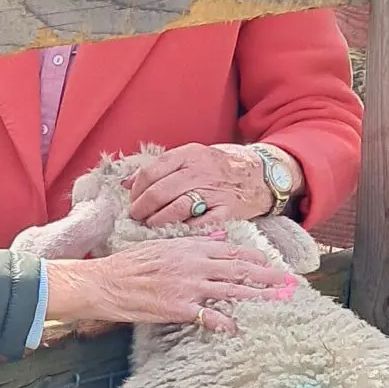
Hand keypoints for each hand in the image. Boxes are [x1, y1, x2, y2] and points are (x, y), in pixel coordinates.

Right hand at [48, 239, 296, 335]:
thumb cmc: (126, 265)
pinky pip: (208, 316)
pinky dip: (224, 323)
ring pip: (231, 290)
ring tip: (277, 301)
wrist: (103, 282)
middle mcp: (193, 264)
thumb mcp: (159, 246)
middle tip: (288, 282)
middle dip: (266, 275)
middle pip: (237, 269)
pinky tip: (237, 330)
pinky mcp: (178, 307)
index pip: (229, 250)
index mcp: (188, 248)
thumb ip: (188, 244)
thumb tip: (214, 239)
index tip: (270, 262)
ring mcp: (187, 286)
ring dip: (257, 296)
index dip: (253, 257)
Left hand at [126, 143, 272, 226]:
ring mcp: (214, 191)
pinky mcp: (227, 210)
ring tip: (150, 225)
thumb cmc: (220, 167)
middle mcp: (200, 171)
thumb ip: (160, 168)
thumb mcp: (191, 157)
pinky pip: (199, 224)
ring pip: (176, 208)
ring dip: (157, 221)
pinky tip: (174, 233)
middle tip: (136, 217)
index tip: (132, 200)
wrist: (262, 174)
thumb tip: (126, 183)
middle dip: (142, 208)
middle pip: (160, 191)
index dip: (136, 189)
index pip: (151, 171)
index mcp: (189, 154)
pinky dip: (183, 230)